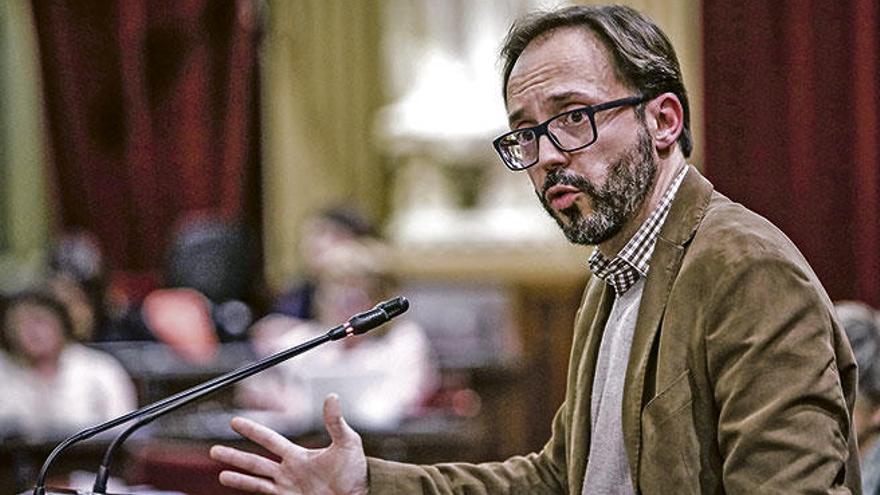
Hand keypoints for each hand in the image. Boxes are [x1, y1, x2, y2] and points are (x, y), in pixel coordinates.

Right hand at [210, 394, 367, 494]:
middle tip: (213, 449)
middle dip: (234, 455)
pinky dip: (246, 489)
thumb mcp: (347, 443)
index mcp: (298, 456)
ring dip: (236, 473)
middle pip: (255, 461)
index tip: (235, 422)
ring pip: (255, 478)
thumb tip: (332, 397)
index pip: (269, 440)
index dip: (252, 430)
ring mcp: (287, 488)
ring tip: (219, 470)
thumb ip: (335, 422)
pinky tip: (232, 484)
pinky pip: (262, 494)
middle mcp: (288, 471)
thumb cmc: (356, 471)